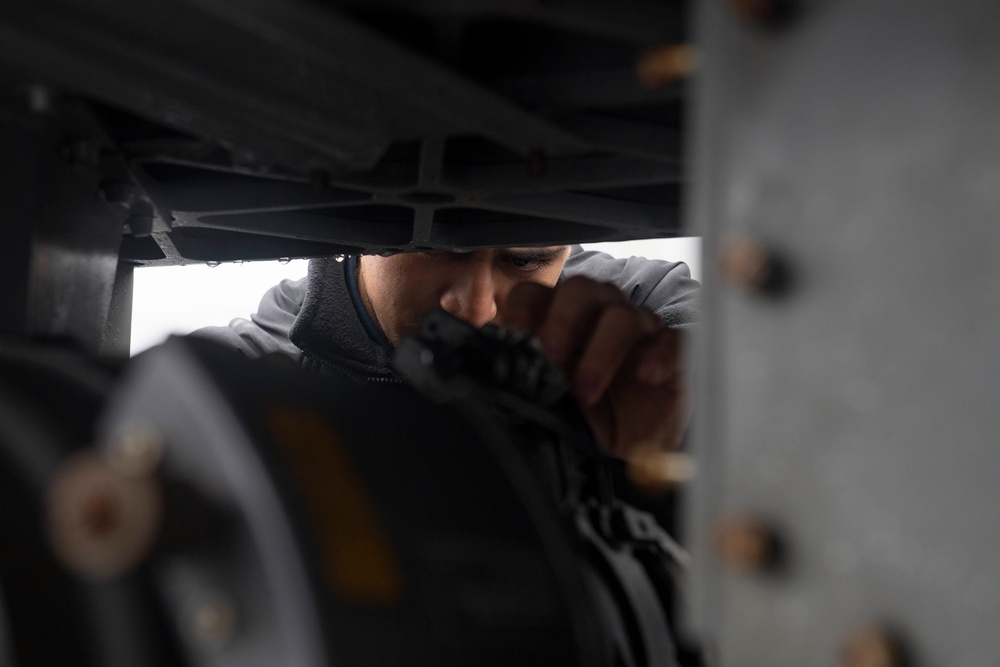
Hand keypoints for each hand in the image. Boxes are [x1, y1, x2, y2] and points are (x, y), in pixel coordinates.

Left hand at [504, 275, 689, 458]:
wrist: (621, 460)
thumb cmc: (579, 424)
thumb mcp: (541, 401)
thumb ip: (518, 375)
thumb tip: (484, 361)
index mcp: (558, 323)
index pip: (537, 294)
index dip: (524, 308)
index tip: (517, 335)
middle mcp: (597, 318)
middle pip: (581, 289)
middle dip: (563, 321)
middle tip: (552, 357)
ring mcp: (636, 334)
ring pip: (622, 314)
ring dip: (601, 351)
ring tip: (586, 391)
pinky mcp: (671, 356)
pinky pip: (671, 340)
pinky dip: (659, 354)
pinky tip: (646, 375)